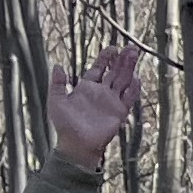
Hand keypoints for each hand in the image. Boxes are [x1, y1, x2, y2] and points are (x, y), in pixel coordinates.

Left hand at [50, 43, 141, 168]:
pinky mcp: (119, 112)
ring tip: (135, 55)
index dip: (105, 58)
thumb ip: (57, 83)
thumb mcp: (56, 101)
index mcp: (87, 88)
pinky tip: (136, 77)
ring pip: (124, 80)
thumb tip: (57, 66)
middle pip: (115, 72)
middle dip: (122, 60)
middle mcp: (101, 92)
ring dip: (130, 68)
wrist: (76, 145)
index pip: (99, 68)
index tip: (112, 48)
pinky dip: (133, 88)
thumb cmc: (65, 125)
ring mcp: (111, 101)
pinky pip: (129, 97)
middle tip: (130, 48)